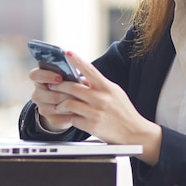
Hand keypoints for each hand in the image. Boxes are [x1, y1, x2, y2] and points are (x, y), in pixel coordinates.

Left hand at [30, 51, 161, 164]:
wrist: (134, 132)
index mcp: (107, 87)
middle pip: (73, 87)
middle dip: (59, 85)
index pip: (90, 70)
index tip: (66, 52)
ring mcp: (96, 112)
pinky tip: (64, 115)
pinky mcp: (92, 126)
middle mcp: (101, 98)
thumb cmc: (124, 111)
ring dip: (60, 103)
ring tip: (57, 103)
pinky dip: (65, 116)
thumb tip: (83, 76)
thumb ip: (99, 85)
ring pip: (69, 103)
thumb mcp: (115, 93)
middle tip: (52, 85)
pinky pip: (72, 119)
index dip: (77, 60)